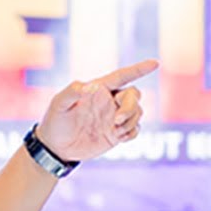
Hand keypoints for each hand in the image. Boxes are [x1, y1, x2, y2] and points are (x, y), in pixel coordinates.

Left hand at [34, 60, 158, 160]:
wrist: (56, 147)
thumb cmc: (55, 121)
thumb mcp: (58, 104)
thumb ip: (72, 92)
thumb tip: (91, 87)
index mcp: (98, 89)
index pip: (122, 76)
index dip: (138, 69)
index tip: (154, 63)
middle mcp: (109, 101)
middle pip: (134, 95)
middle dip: (131, 107)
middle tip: (117, 120)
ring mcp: (114, 117)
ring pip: (137, 112)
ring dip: (131, 121)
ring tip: (115, 130)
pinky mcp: (116, 133)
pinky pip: (135, 129)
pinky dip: (132, 132)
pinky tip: (119, 137)